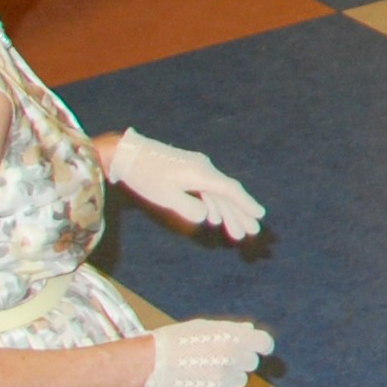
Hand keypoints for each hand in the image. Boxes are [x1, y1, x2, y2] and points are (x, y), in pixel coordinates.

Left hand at [110, 132, 266, 237]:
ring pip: (216, 193)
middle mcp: (204, 169)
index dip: (246, 204)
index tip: (260, 216)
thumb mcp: (165, 196)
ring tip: (236, 233)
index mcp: (201, 174)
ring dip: (226, 213)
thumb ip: (189, 208)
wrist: (126, 153)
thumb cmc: (145, 176)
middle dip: (240, 214)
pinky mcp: (188, 171)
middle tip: (252, 232)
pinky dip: (213, 205)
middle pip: (227, 194)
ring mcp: (196, 169)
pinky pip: (207, 190)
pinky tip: (215, 218)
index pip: (230, 190)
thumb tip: (207, 216)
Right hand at [142, 317, 273, 386]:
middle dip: (240, 361)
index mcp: (233, 336)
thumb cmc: (175, 339)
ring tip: (205, 370)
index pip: (264, 343)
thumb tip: (250, 329)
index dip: (260, 346)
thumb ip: (231, 329)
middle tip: (218, 358)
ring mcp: (224, 378)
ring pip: (240, 381)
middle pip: (251, 363)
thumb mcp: (204, 326)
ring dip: (229, 377)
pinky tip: (200, 382)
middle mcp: (232, 357)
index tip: (256, 348)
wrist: (149, 363)